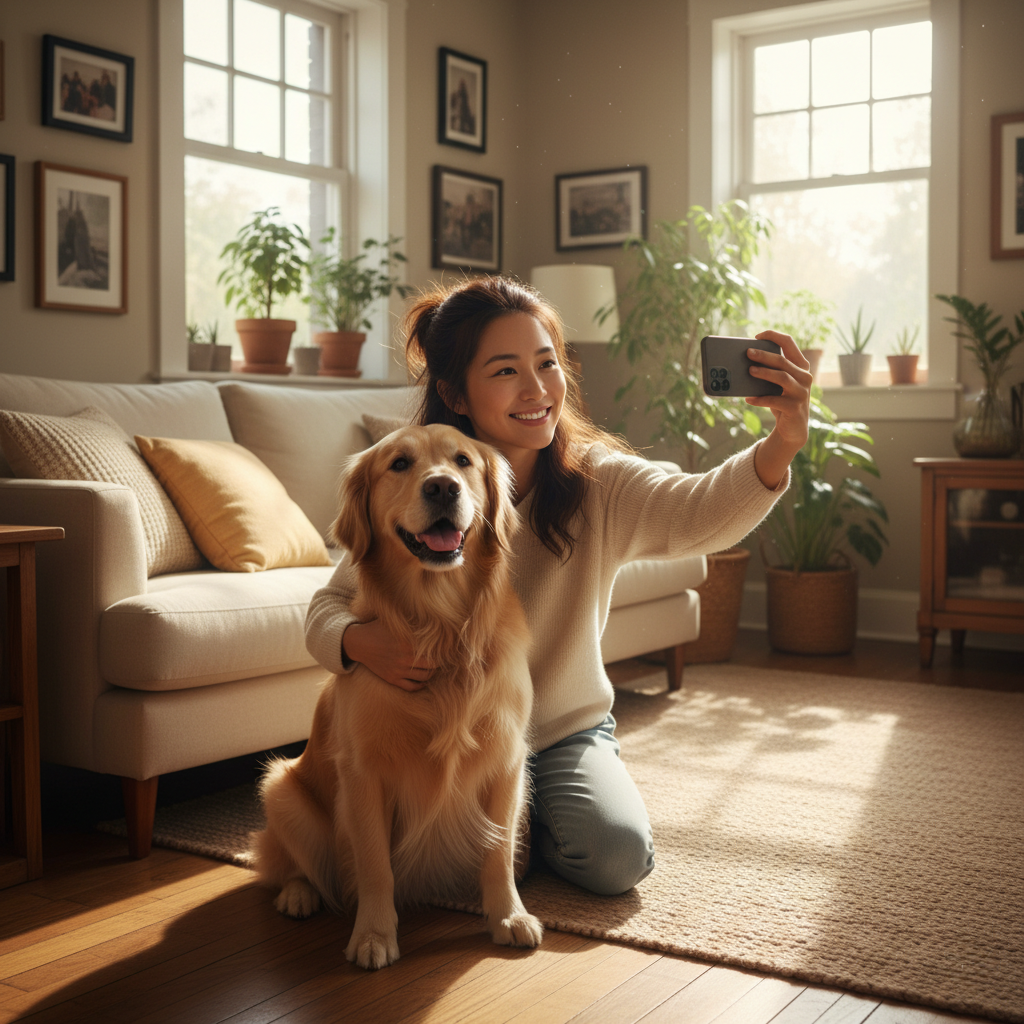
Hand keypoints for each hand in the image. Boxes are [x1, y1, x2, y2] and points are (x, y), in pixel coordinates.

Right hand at [343, 620, 433, 691]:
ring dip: (431, 673)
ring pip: (424, 677)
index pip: (434, 650)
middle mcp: (405, 658)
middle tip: (441, 658)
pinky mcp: (392, 679)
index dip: (442, 650)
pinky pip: (411, 687)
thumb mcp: (395, 622)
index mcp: (408, 643)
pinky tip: (423, 679)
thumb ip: (412, 622)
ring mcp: (398, 670)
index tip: (445, 648)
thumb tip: (433, 619)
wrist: (359, 643)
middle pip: (433, 665)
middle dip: (438, 662)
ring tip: (433, 667)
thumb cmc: (378, 628)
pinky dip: (420, 684)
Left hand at [746, 330, 811, 489]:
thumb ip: (768, 372)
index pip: (789, 343)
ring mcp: (802, 392)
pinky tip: (748, 399)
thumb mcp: (776, 385)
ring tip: (749, 371)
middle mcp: (805, 377)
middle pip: (782, 360)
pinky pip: (775, 400)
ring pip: (782, 377)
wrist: (793, 428)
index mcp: (800, 366)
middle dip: (764, 355)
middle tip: (747, 352)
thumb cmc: (781, 401)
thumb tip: (742, 363)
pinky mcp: (795, 407)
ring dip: (764, 373)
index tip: (757, 335)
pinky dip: (760, 399)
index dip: (774, 336)